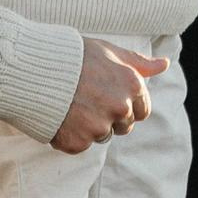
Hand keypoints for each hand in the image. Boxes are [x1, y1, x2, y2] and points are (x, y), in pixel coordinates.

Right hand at [51, 39, 168, 153]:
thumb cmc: (72, 56)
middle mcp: (120, 108)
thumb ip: (138, 63)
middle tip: (86, 99)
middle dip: (109, 117)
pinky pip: (80, 145)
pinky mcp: (79, 142)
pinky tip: (60, 116)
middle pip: (123, 126)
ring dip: (89, 126)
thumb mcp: (109, 52)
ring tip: (71, 105)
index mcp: (132, 86)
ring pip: (101, 136)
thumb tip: (164, 64)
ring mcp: (99, 127)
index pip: (142, 111)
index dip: (126, 106)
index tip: (108, 97)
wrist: (32, 69)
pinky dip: (70, 135)